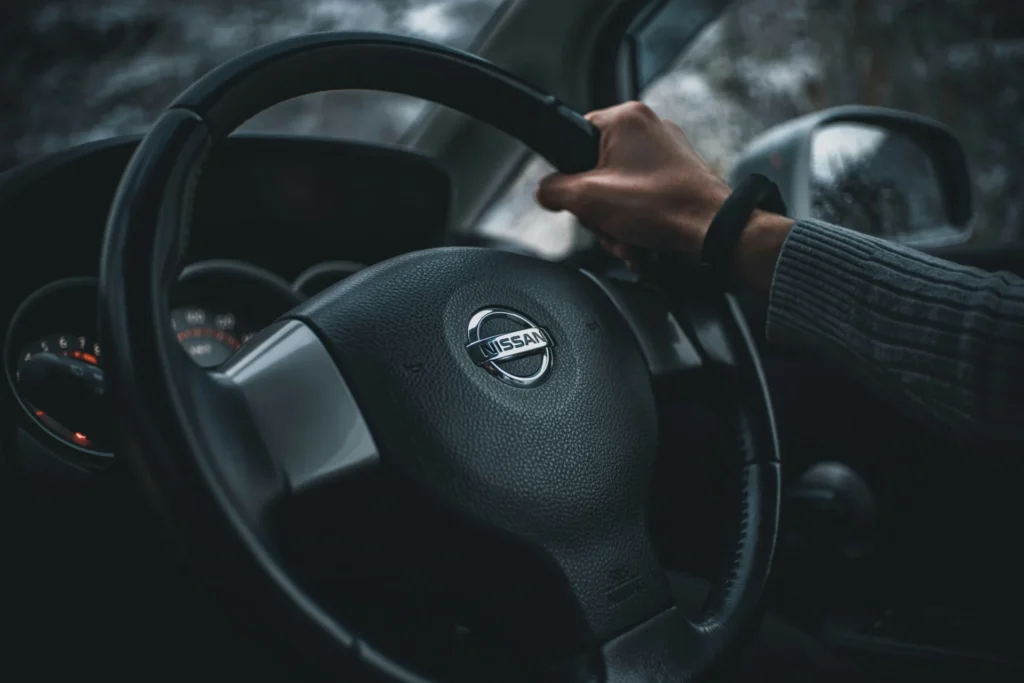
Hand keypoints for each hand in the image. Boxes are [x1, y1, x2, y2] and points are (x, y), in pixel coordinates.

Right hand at [535, 101, 792, 289]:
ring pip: (618, 188)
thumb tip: (546, 192)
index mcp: (625, 118)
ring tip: (628, 238)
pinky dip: (637, 221)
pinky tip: (640, 241)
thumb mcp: (588, 199)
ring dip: (616, 221)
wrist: (712, 231)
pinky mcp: (679, 174)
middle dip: (598, 208)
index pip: (574, 136)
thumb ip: (554, 191)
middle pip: (596, 169)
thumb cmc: (660, 207)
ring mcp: (667, 150)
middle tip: (608, 224)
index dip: (570, 173)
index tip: (579, 197)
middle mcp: (648, 127)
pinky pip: (642, 196)